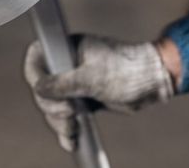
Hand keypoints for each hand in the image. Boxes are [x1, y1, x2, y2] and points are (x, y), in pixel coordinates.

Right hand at [24, 35, 177, 151]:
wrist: (152, 82)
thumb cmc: (128, 70)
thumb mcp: (93, 77)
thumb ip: (64, 83)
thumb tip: (39, 88)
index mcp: (66, 48)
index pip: (36, 59)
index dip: (36, 78)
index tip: (46, 93)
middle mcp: (66, 64)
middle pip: (41, 89)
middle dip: (52, 107)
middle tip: (70, 114)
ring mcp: (73, 82)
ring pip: (52, 105)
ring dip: (59, 121)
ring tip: (74, 130)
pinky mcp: (82, 99)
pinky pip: (66, 115)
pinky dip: (67, 128)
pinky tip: (72, 140)